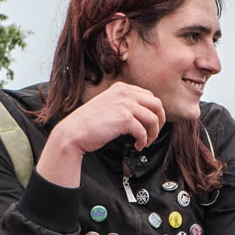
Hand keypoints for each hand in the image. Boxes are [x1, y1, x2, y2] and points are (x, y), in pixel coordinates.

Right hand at [35, 82, 166, 186]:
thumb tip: (147, 114)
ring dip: (153, 134)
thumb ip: (126, 104)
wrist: (74, 131)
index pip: (150, 96)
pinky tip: (137, 146)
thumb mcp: (110, 104)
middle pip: (157, 105)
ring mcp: (125, 104)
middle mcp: (125, 93)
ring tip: (145, 142)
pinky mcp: (124, 119)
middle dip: (160, 121)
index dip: (155, 112)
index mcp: (122, 88)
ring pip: (153, 119)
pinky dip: (143, 141)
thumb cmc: (90, 122)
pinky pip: (143, 132)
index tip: (152, 124)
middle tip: (154, 133)